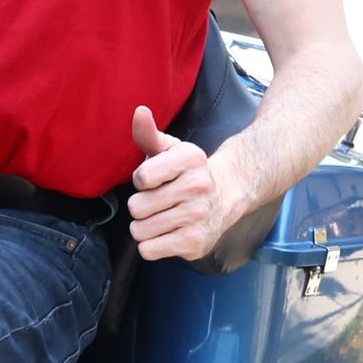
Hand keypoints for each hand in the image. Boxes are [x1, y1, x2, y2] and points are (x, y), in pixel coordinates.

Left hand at [124, 104, 246, 263]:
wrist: (226, 197)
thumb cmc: (186, 174)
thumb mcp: (170, 150)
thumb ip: (149, 134)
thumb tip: (139, 112)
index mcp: (190, 159)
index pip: (141, 178)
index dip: (142, 181)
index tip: (156, 180)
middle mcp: (198, 187)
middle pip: (137, 207)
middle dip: (141, 207)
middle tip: (160, 203)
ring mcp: (199, 217)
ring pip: (139, 231)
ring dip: (144, 227)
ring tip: (163, 218)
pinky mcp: (195, 243)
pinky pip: (148, 250)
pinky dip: (151, 245)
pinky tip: (168, 234)